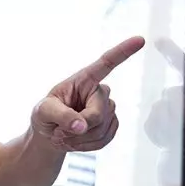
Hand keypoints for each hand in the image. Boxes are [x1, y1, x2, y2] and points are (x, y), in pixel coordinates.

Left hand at [31, 36, 144, 151]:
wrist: (50, 134)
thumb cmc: (45, 115)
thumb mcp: (43, 111)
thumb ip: (60, 115)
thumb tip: (81, 125)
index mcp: (84, 80)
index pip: (106, 63)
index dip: (123, 52)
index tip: (141, 39)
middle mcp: (99, 92)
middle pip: (99, 114)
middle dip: (78, 128)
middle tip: (58, 131)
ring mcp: (108, 109)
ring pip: (102, 129)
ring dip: (79, 139)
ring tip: (63, 136)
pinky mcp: (111, 125)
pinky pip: (105, 139)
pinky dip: (86, 146)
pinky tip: (74, 141)